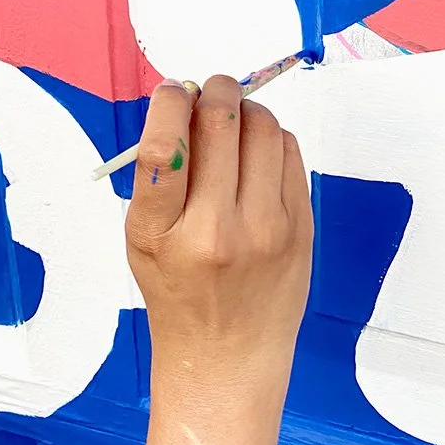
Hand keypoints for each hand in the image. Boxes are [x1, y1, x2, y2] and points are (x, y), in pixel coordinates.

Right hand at [125, 74, 313, 410]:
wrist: (227, 354)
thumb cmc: (178, 291)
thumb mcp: (142, 240)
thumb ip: (157, 176)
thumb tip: (184, 99)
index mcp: (161, 234)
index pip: (165, 146)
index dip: (170, 103)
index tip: (173, 92)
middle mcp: (216, 231)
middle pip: (222, 123)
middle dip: (214, 90)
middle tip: (207, 90)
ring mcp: (266, 230)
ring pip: (263, 128)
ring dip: (245, 109)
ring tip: (232, 122)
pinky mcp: (301, 228)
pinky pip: (290, 152)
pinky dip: (270, 137)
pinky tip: (255, 153)